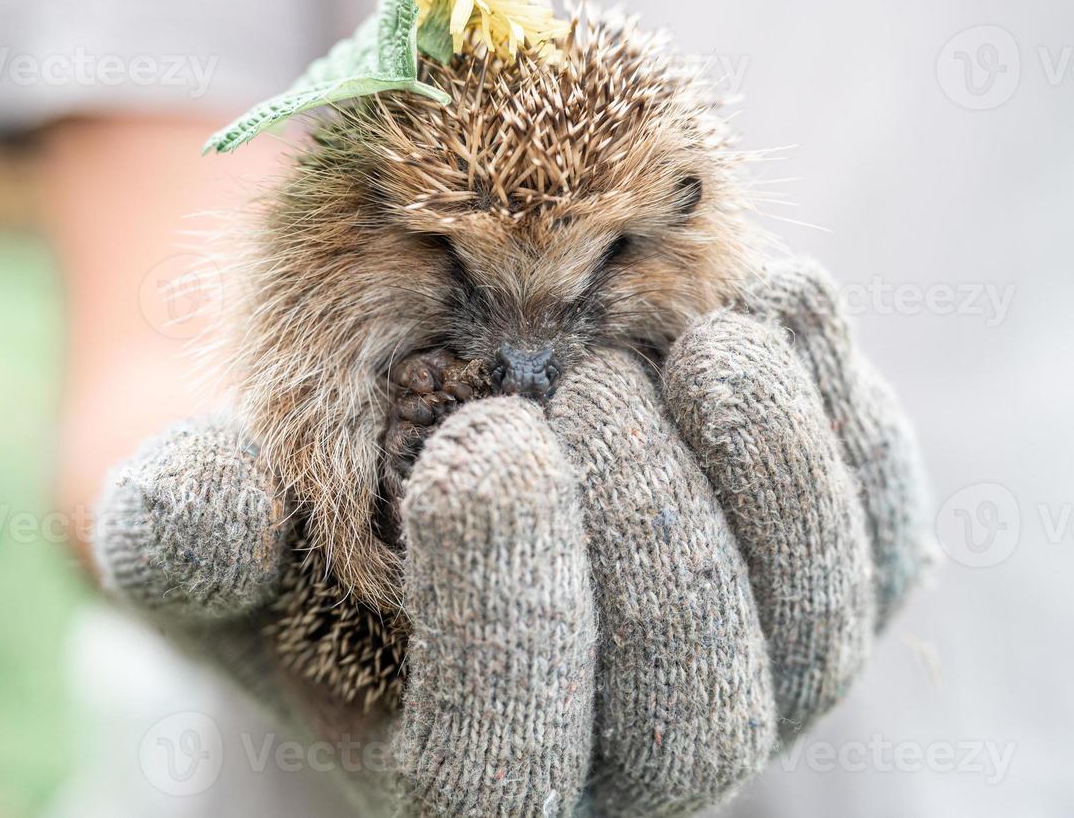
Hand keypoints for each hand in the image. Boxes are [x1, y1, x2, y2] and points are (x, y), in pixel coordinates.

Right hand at [94, 257, 930, 815]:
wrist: (426, 436)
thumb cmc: (305, 499)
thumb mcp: (204, 506)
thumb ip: (186, 525)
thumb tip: (222, 504)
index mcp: (473, 768)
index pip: (509, 760)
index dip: (510, 615)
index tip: (483, 444)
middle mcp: (636, 750)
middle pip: (693, 705)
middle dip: (650, 529)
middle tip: (591, 377)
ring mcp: (756, 664)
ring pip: (818, 624)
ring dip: (776, 473)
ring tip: (703, 336)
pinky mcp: (830, 566)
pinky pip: (887, 523)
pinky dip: (848, 414)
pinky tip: (779, 305)